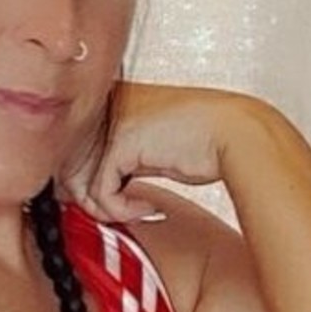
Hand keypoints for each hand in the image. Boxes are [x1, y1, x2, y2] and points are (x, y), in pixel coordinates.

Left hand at [58, 80, 254, 223]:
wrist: (237, 134)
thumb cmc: (207, 143)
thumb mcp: (154, 151)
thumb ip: (124, 162)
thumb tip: (94, 192)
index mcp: (114, 101)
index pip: (78, 148)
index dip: (91, 183)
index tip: (113, 201)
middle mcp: (108, 106)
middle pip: (73, 166)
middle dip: (94, 199)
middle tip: (124, 210)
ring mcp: (113, 121)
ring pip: (82, 183)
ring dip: (110, 209)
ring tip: (137, 209)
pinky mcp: (121, 142)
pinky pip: (102, 193)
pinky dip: (122, 210)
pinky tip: (147, 205)